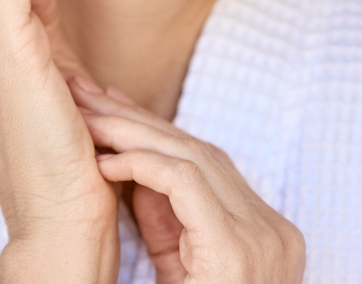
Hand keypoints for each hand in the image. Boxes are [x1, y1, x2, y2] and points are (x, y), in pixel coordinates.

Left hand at [70, 78, 304, 283]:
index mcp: (267, 237)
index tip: (111, 110)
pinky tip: (105, 160)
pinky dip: (143, 166)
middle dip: (140, 121)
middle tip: (89, 94)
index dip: (156, 133)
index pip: (210, 165)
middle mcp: (274, 233)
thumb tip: (128, 170)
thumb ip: (166, 225)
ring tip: (86, 119)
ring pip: (194, 159)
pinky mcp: (237, 252)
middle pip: (203, 154)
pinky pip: (187, 185)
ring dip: (133, 134)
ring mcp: (263, 241)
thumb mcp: (179, 273)